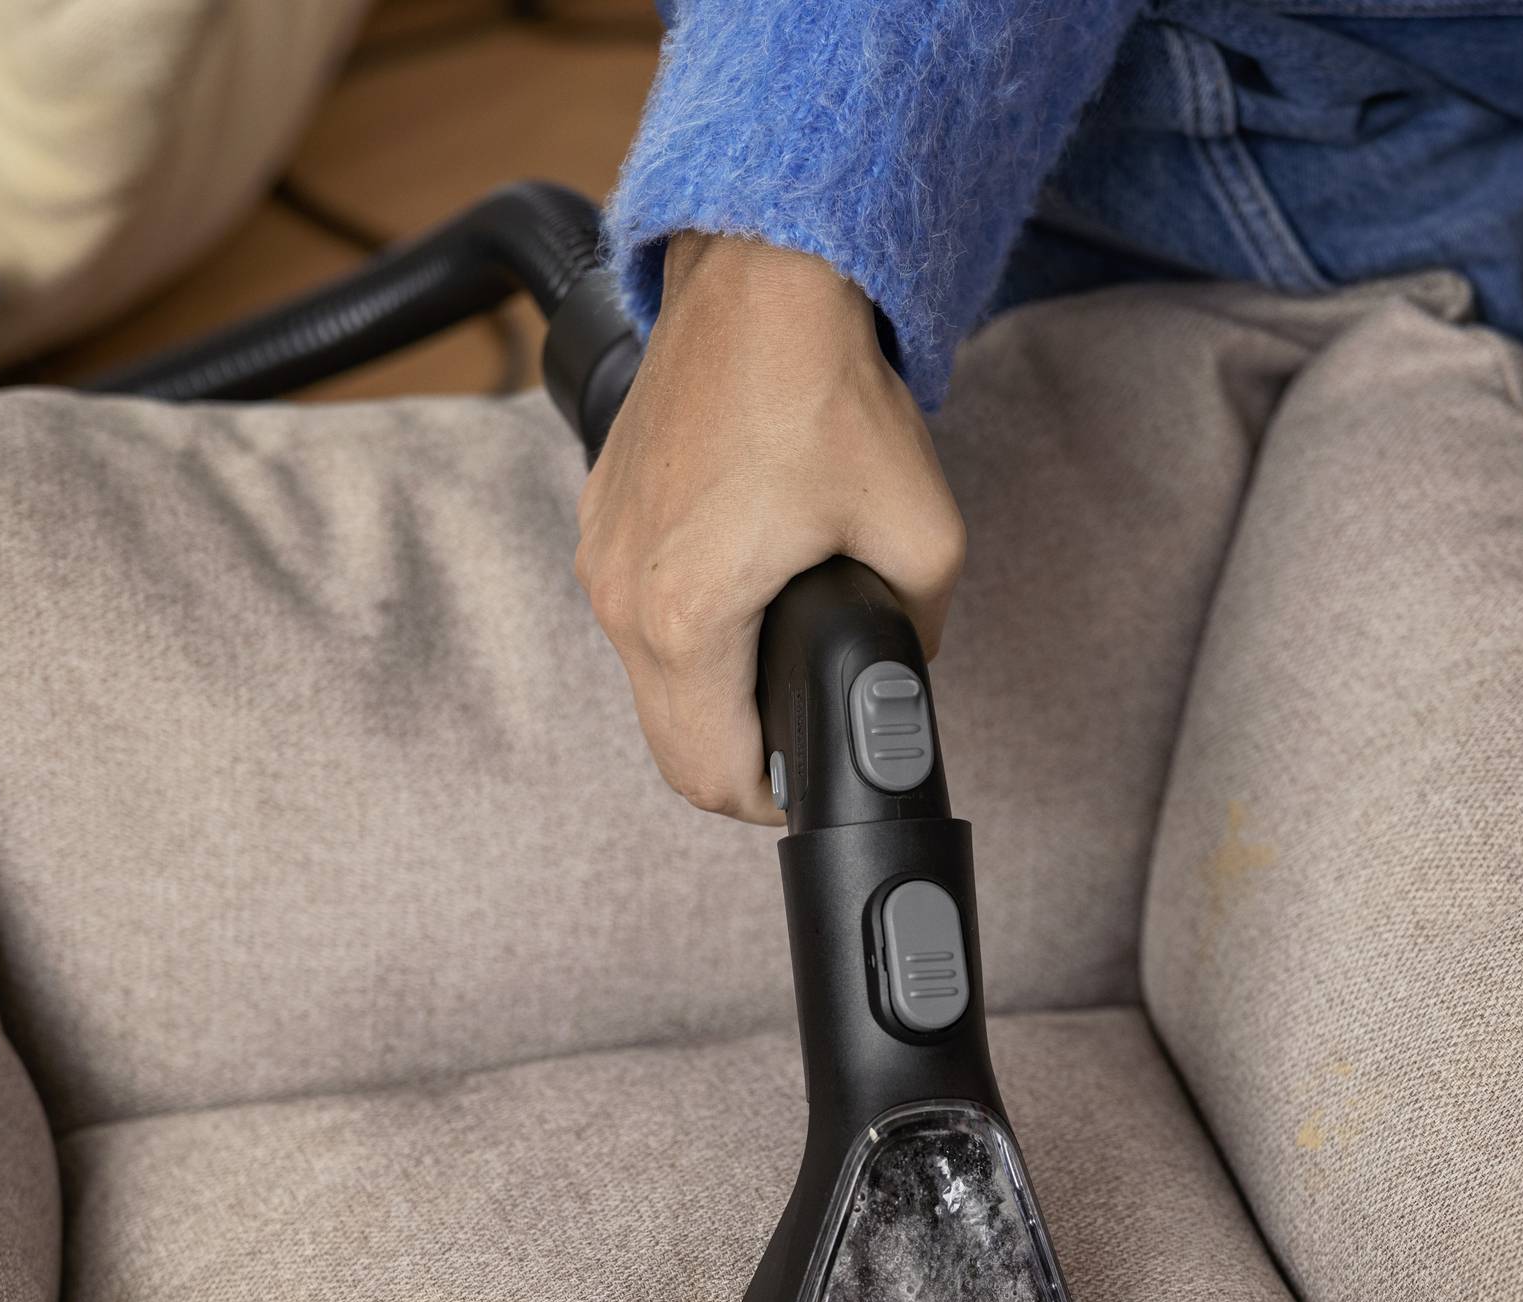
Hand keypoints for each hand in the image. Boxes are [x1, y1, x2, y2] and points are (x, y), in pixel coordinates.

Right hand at [576, 233, 964, 822]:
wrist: (761, 277)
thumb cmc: (827, 388)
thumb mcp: (922, 534)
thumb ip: (917, 637)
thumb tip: (900, 676)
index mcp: (689, 614)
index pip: (711, 776)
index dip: (774, 803)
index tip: (814, 791)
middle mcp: (622, 594)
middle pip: (672, 747)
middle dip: (742, 765)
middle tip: (805, 746)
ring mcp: (601, 553)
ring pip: (649, 685)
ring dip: (711, 701)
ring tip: (780, 669)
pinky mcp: (600, 517)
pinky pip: (635, 617)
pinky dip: (686, 637)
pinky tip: (745, 598)